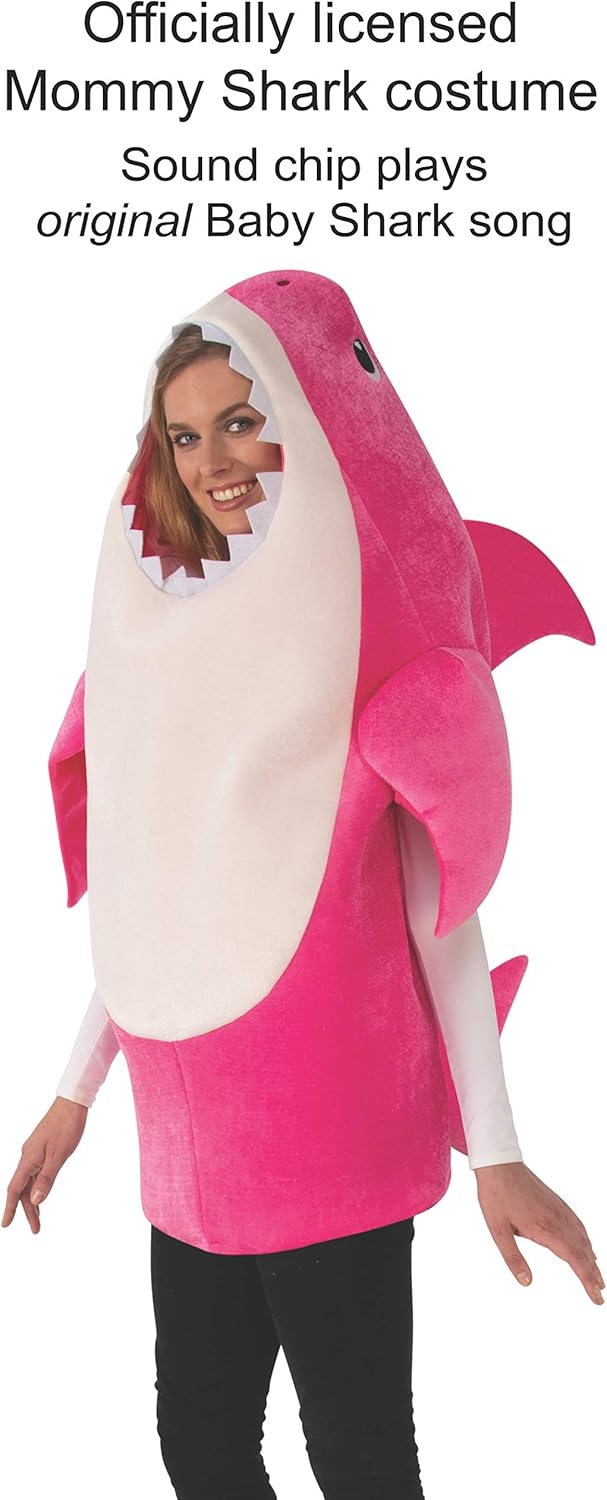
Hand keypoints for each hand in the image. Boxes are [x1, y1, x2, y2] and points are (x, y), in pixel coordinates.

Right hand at [1, 1097, 88, 1234]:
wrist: (72, 1103)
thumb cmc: (66, 1127)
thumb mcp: (59, 1155)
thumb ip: (47, 1179)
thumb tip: (34, 1201)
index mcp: (28, 1159)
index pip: (15, 1189)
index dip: (10, 1208)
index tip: (6, 1226)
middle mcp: (28, 1156)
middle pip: (22, 1189)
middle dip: (26, 1211)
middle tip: (36, 1230)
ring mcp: (34, 1153)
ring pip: (29, 1182)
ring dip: (33, 1201)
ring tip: (39, 1220)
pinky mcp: (42, 1150)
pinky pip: (35, 1174)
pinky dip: (37, 1188)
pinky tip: (41, 1195)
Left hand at [474, 1161, 604, 1305]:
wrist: (499, 1164)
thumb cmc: (496, 1196)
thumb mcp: (498, 1230)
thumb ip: (513, 1258)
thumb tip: (527, 1282)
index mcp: (545, 1229)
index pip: (574, 1259)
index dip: (586, 1280)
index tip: (596, 1297)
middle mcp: (557, 1220)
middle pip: (582, 1252)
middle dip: (593, 1275)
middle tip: (600, 1294)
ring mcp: (559, 1209)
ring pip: (582, 1238)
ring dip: (591, 1259)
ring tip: (597, 1277)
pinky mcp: (556, 1202)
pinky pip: (577, 1224)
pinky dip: (586, 1239)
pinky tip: (587, 1246)